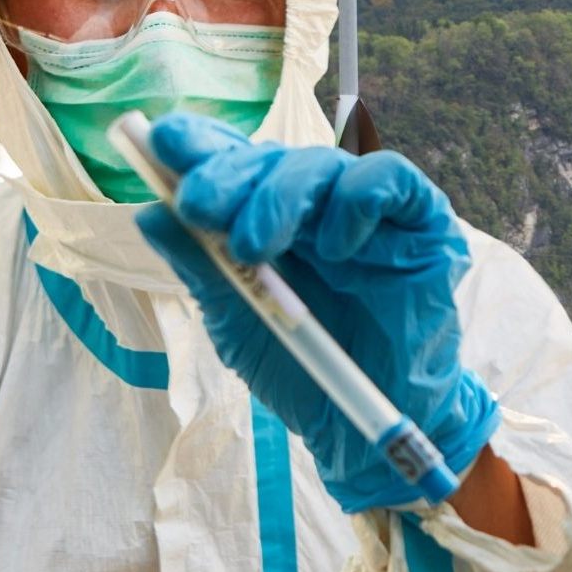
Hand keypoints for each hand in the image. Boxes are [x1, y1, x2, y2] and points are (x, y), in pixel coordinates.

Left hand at [135, 112, 499, 511]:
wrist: (367, 428)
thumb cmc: (304, 373)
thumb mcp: (239, 323)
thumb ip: (202, 268)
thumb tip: (150, 212)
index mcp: (269, 221)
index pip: (237, 163)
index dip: (203, 145)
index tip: (163, 142)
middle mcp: (318, 208)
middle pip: (275, 158)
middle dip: (230, 175)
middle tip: (199, 205)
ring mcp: (370, 214)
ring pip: (326, 163)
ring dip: (282, 194)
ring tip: (256, 247)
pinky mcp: (421, 223)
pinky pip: (392, 180)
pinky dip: (356, 200)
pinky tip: (335, 247)